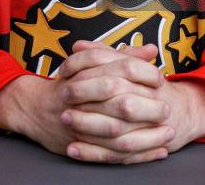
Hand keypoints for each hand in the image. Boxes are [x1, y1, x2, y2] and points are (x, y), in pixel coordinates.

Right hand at [0, 43, 170, 162]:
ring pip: (117, 132)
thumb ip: (123, 55)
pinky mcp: (80, 145)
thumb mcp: (92, 63)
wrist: (35, 108)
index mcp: (85, 71)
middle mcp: (81, 96)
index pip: (120, 68)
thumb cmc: (70, 82)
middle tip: (167, 107)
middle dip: (148, 107)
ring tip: (168, 132)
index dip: (143, 73)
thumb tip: (151, 50)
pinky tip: (158, 151)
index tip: (160, 79)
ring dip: (147, 134)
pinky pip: (112, 154)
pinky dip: (138, 155)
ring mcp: (79, 123)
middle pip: (119, 101)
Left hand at [61, 40, 204, 158]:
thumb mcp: (129, 65)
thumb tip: (78, 46)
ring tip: (67, 122)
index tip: (67, 73)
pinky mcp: (140, 149)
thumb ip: (105, 54)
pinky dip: (93, 154)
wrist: (181, 113)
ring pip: (118, 132)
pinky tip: (73, 149)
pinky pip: (116, 156)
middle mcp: (152, 101)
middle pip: (122, 103)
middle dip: (91, 102)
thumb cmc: (147, 86)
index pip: (123, 70)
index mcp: (148, 77)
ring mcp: (148, 127)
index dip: (94, 71)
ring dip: (90, 128)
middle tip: (65, 101)